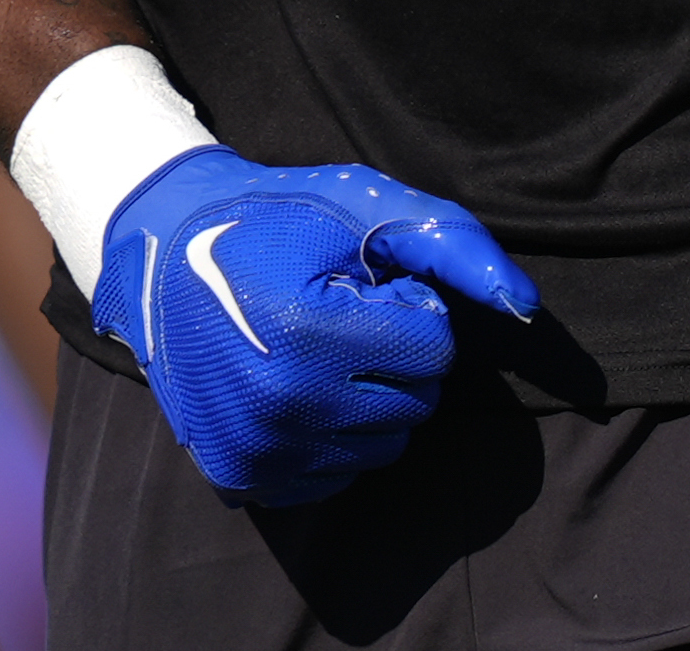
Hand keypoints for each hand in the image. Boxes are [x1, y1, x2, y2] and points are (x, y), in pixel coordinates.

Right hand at [96, 142, 536, 506]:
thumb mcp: (365, 210)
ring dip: (370, 398)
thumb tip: (525, 308)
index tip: (362, 285)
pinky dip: (332, 435)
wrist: (163, 251)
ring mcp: (257, 452)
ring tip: (317, 349)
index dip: (409, 308)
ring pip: (383, 446)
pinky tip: (296, 386)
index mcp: (309, 338)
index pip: (435, 353)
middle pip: (416, 406)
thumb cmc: (277, 219)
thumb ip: (455, 248)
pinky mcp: (242, 479)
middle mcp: (281, 408)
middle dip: (397, 357)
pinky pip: (337, 476)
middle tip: (340, 315)